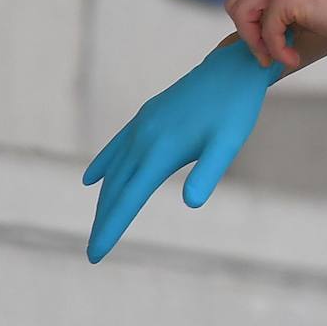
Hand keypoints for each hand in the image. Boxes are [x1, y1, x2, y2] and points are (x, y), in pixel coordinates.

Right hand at [81, 29, 290, 263]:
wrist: (232, 69)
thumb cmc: (234, 110)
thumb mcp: (228, 144)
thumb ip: (208, 172)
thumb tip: (191, 203)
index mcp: (161, 151)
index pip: (128, 199)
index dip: (110, 228)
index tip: (94, 256)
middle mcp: (144, 138)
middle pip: (115, 188)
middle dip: (103, 221)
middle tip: (93, 253)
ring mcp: (142, 125)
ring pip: (114, 169)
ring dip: (104, 198)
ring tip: (99, 223)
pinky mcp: (147, 115)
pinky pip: (117, 146)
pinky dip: (103, 165)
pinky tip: (91, 179)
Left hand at [224, 0, 326, 70]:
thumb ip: (278, 5)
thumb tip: (252, 34)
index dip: (249, 24)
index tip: (264, 43)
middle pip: (235, 4)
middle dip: (249, 35)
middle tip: (268, 54)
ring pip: (243, 17)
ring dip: (261, 44)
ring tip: (282, 55)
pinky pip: (267, 32)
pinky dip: (277, 50)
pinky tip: (293, 55)